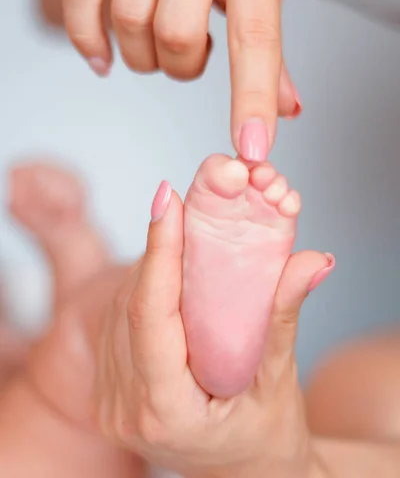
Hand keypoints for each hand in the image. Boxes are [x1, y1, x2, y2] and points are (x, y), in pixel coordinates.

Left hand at [28, 186, 332, 477]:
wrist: (243, 474)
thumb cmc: (265, 436)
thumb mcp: (278, 381)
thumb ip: (283, 318)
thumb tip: (311, 262)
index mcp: (167, 410)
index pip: (151, 317)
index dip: (159, 252)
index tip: (168, 201)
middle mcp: (128, 408)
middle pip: (131, 307)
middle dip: (156, 250)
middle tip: (178, 205)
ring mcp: (112, 403)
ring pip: (117, 312)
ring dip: (146, 267)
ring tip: (176, 233)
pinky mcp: (110, 392)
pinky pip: (116, 325)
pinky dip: (140, 290)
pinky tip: (165, 272)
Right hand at [62, 0, 300, 160]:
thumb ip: (270, 52)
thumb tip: (286, 111)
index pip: (255, 38)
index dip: (252, 99)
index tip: (251, 145)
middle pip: (177, 35)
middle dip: (181, 67)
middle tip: (189, 56)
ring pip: (130, 20)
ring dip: (142, 54)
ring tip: (157, 40)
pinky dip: (87, 37)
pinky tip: (103, 53)